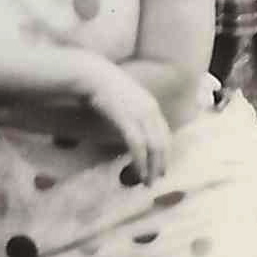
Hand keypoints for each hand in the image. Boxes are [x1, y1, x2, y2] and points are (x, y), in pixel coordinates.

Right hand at [76, 55, 170, 184]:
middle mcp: (150, 110)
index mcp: (151, 105)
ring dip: (152, 167)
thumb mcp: (123, 99)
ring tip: (147, 182)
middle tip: (155, 181)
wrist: (91, 74)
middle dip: (160, 164)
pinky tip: (138, 172)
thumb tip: (129, 129)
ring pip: (154, 147)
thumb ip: (130, 113)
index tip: (161, 167)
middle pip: (163, 142)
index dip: (165, 152)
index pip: (165, 133)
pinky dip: (140, 161)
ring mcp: (140, 114)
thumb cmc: (103, 86)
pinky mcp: (127, 119)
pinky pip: (138, 146)